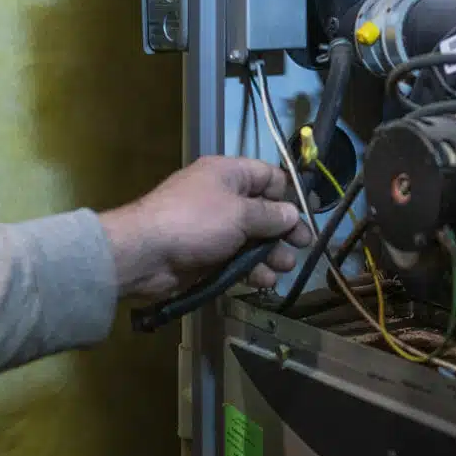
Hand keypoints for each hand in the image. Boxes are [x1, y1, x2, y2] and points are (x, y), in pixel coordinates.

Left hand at [98, 156, 311, 302]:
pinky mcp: (207, 254)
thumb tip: (292, 214)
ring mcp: (214, 227)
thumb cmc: (196, 222)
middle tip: (304, 245)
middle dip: (284, 229)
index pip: (268, 176)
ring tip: (285, 267)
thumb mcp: (240, 214)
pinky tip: (265, 281)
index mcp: (228, 174)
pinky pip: (237, 259)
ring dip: (270, 253)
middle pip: (263, 210)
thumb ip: (271, 215)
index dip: (289, 194)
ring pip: (252, 238)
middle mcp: (222, 197)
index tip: (309, 212)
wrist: (146, 254)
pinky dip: (252, 269)